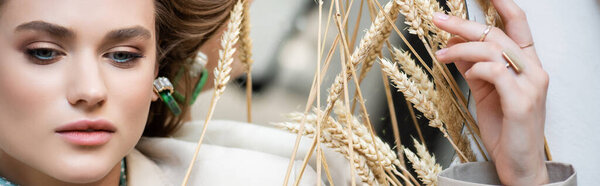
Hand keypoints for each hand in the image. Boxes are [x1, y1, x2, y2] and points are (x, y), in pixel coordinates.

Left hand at [432, 0, 548, 184]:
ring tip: (439, 53)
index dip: (503, 5)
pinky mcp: (521, 102)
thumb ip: (474, 68)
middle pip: (497, 34)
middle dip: (464, 23)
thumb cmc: (504, 127)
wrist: (519, 164)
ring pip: (493, 50)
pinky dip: (475, 67)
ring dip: (460, 48)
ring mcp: (530, 86)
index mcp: (528, 65)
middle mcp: (534, 70)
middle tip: (438, 18)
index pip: (519, 25)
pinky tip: (463, 71)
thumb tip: (453, 45)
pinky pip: (496, 72)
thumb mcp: (485, 92)